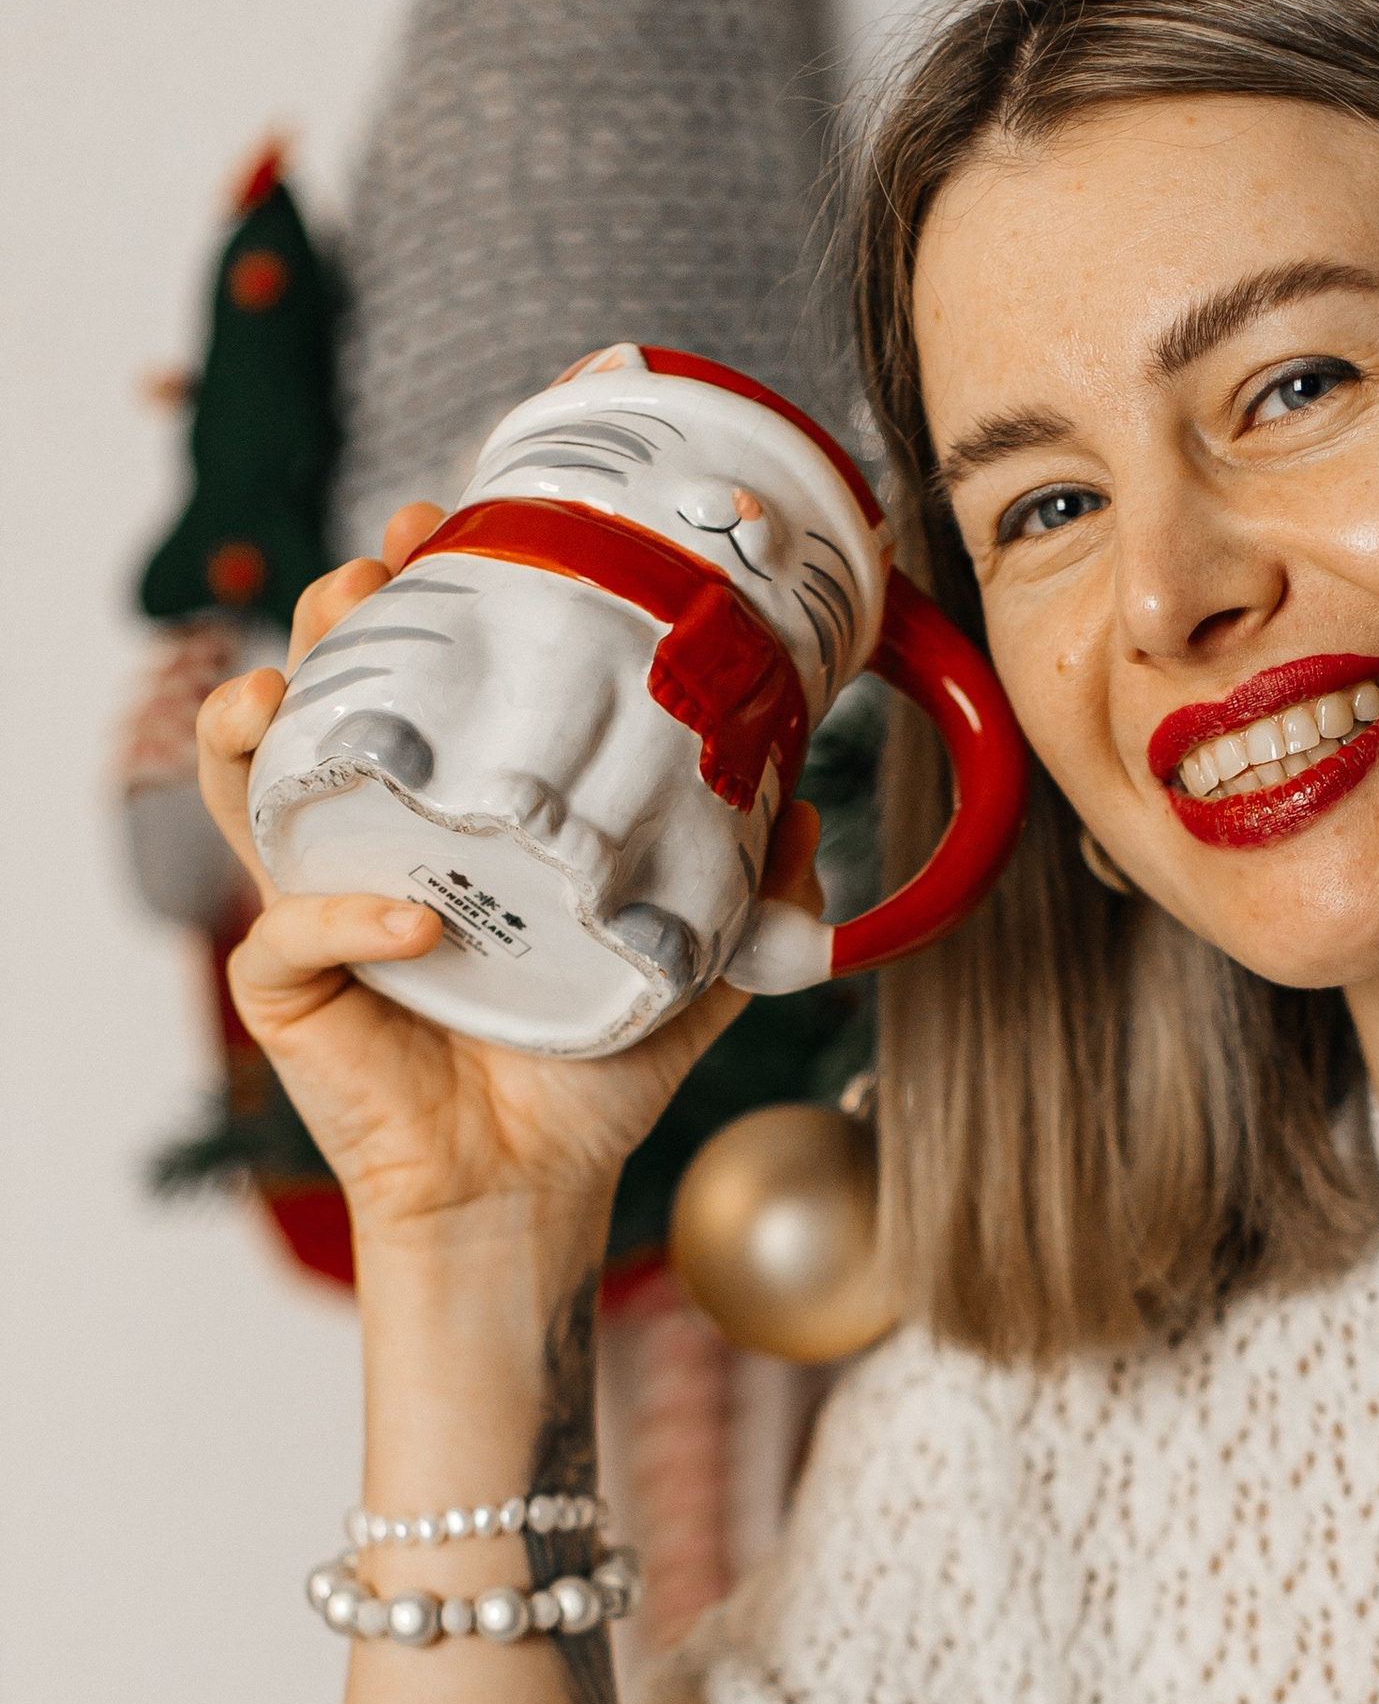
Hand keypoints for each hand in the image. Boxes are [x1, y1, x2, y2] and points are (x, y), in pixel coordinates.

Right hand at [197, 510, 824, 1271]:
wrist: (533, 1185)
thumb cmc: (582, 1071)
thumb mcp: (686, 967)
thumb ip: (746, 890)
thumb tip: (806, 804)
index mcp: (448, 812)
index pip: (418, 673)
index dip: (416, 589)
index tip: (441, 519)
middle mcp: (369, 836)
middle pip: (319, 692)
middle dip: (334, 612)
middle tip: (377, 567)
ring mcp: (313, 901)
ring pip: (247, 781)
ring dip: (260, 715)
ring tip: (292, 680)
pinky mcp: (287, 986)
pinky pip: (292, 929)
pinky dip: (343, 914)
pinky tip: (411, 916)